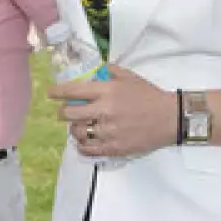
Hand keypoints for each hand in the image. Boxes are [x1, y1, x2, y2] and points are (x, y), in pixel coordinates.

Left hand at [49, 64, 175, 158]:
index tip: (50, 94)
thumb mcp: (129, 77)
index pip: (73, 91)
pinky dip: (81, 146)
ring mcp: (109, 131)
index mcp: (107, 91)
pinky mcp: (114, 147)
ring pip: (77, 132)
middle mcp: (105, 111)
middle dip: (62, 112)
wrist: (170, 118)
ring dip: (74, 129)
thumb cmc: (149, 95)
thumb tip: (92, 71)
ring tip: (78, 126)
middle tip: (63, 112)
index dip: (57, 93)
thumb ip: (109, 71)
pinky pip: (88, 149)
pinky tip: (83, 141)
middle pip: (69, 114)